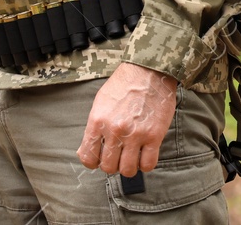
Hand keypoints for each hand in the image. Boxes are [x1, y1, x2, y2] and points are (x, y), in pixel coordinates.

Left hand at [77, 62, 178, 176]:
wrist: (148, 70)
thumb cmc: (123, 85)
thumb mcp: (100, 102)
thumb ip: (93, 128)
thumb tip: (86, 151)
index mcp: (98, 121)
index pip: (88, 157)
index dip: (93, 162)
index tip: (100, 157)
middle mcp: (115, 130)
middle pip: (108, 167)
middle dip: (112, 164)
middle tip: (118, 155)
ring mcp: (135, 134)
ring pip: (128, 170)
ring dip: (129, 166)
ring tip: (131, 156)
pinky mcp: (154, 136)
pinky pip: (148, 164)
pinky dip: (145, 165)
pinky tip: (144, 155)